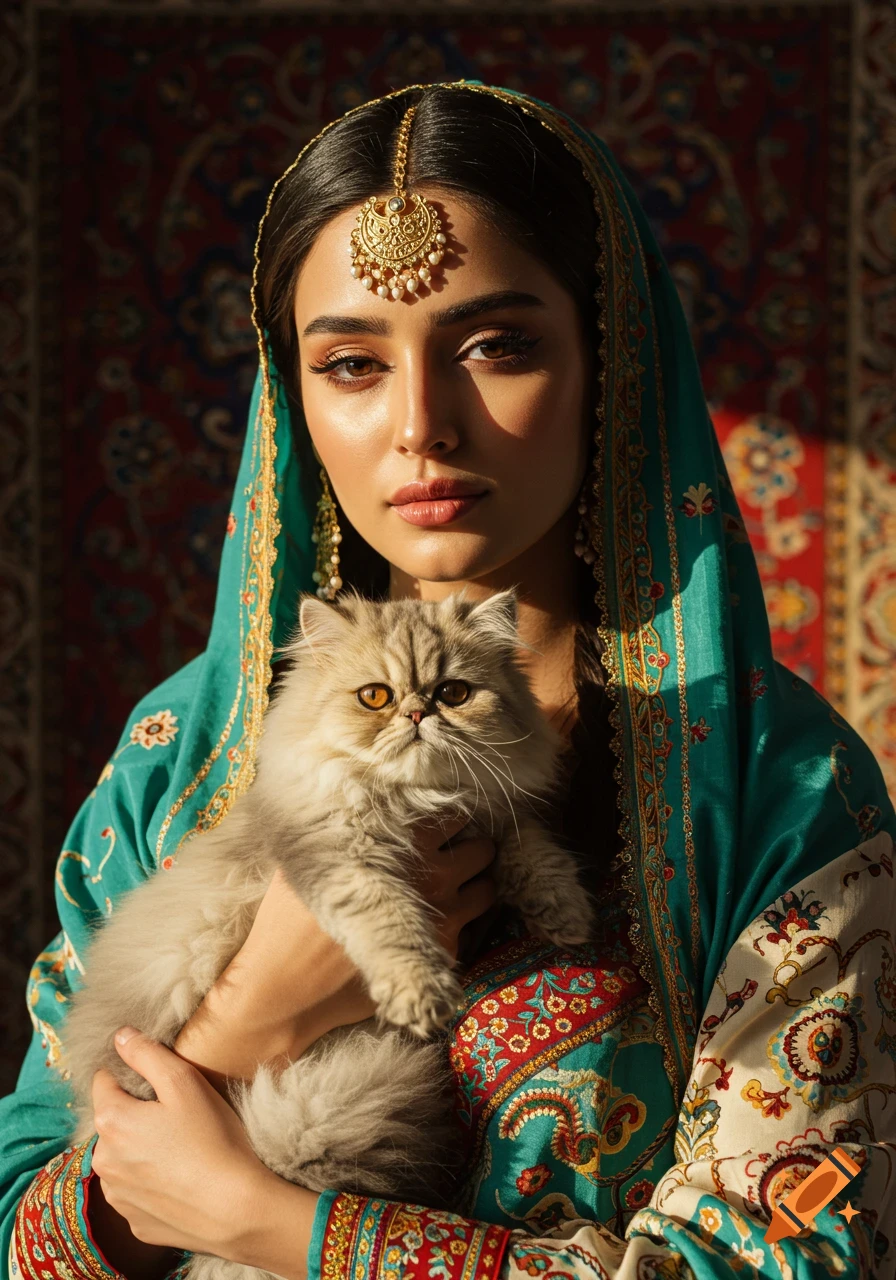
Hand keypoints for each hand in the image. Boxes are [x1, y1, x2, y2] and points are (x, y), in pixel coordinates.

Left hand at [91, 1028, 272, 1258]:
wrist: (237, 1209)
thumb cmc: (213, 1139)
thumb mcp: (184, 1083)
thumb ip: (147, 1054)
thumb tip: (120, 1036)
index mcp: (111, 1121)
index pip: (103, 1081)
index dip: (130, 1073)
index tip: (160, 1080)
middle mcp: (103, 1161)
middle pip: (112, 1121)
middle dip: (136, 1113)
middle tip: (178, 1114)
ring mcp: (117, 1196)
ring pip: (122, 1157)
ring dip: (140, 1148)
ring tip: (182, 1148)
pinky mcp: (135, 1221)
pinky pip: (135, 1190)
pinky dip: (151, 1181)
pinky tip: (181, 1178)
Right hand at [173, 814, 497, 1080]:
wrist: (291, 985)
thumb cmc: (290, 918)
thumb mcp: (305, 858)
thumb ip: (331, 825)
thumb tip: (338, 795)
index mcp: (401, 845)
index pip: (454, 814)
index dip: (448, 817)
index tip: (438, 824)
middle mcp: (432, 877)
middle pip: (482, 848)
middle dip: (471, 848)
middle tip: (451, 854)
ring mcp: (444, 918)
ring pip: (488, 888)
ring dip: (476, 883)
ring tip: (454, 886)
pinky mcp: (444, 953)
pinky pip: (476, 927)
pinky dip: (465, 921)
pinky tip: (442, 920)